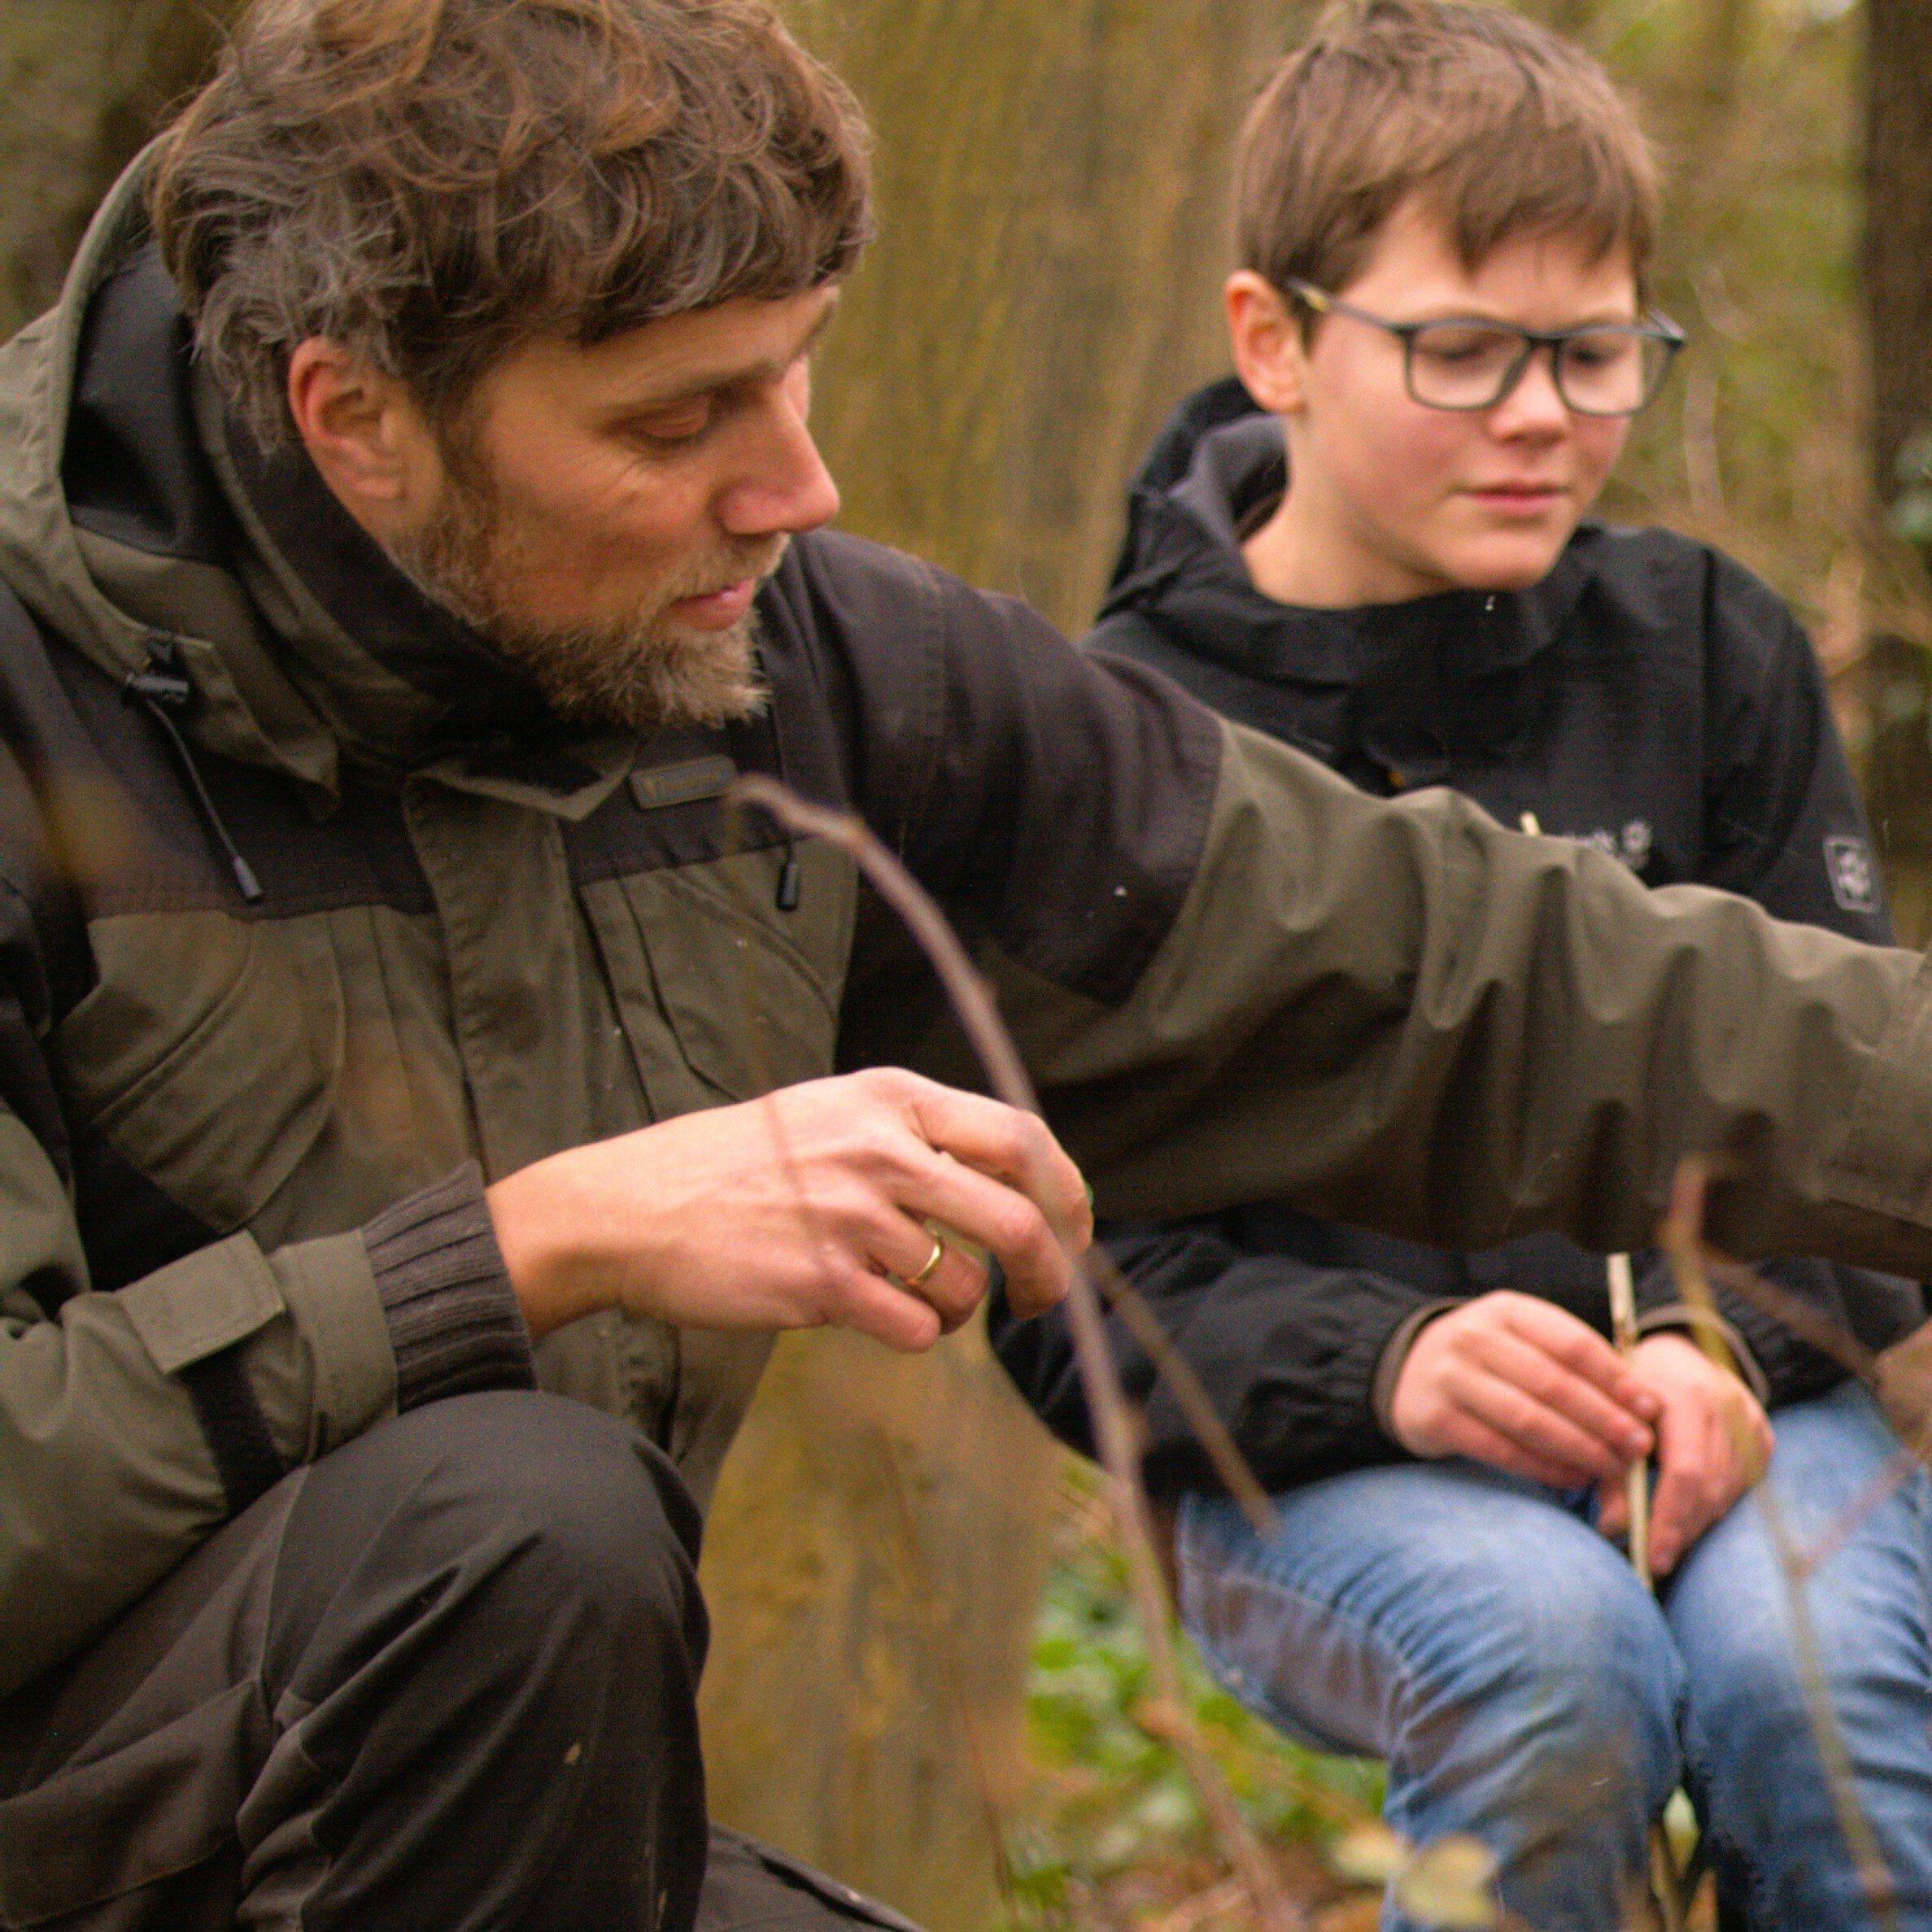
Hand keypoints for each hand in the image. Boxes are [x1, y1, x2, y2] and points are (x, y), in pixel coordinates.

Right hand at [486, 1067, 1091, 1350]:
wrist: (633, 1207)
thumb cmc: (737, 1165)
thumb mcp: (829, 1113)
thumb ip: (912, 1135)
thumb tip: (1009, 1180)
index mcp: (891, 1098)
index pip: (1020, 1136)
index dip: (1067, 1190)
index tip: (1076, 1228)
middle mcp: (882, 1151)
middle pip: (1017, 1218)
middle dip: (1051, 1271)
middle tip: (1045, 1301)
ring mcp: (854, 1218)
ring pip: (964, 1285)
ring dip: (958, 1308)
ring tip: (915, 1299)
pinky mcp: (823, 1283)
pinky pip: (916, 1329)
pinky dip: (914, 1334)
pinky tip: (875, 1316)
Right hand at [1388, 1290, 1659, 1487]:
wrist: (1408, 1372)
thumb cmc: (1488, 1359)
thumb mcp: (1521, 1339)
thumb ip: (1571, 1363)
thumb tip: (1641, 1403)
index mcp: (1506, 1309)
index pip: (1571, 1343)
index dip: (1616, 1379)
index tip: (1650, 1408)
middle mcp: (1473, 1336)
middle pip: (1553, 1383)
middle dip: (1604, 1419)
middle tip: (1639, 1446)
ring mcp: (1450, 1377)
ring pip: (1527, 1418)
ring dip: (1579, 1447)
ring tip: (1613, 1467)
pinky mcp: (1435, 1418)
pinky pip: (1499, 1449)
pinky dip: (1542, 1467)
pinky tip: (1573, 1477)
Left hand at [1596, 1333, 1771, 1575]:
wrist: (1677, 1349)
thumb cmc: (1634, 1383)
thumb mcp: (1611, 1413)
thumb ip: (1610, 1469)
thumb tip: (1611, 1528)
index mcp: (1685, 1394)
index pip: (1685, 1472)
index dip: (1668, 1519)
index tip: (1650, 1555)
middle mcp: (1726, 1406)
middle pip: (1709, 1489)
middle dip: (1680, 1530)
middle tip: (1653, 1559)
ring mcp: (1750, 1420)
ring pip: (1726, 1493)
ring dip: (1695, 1523)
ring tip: (1664, 1541)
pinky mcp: (1763, 1435)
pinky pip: (1740, 1486)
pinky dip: (1712, 1507)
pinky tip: (1688, 1516)